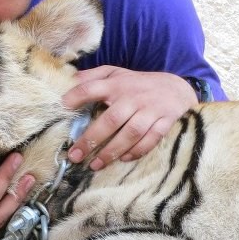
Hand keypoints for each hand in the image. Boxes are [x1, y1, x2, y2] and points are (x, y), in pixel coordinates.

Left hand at [60, 67, 197, 169]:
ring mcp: (151, 110)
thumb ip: (91, 77)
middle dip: (91, 139)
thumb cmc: (137, 84)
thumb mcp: (115, 74)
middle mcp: (133, 97)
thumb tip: (65, 80)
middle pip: (111, 120)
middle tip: (75, 156)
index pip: (93, 88)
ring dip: (112, 151)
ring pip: (131, 133)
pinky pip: (151, 140)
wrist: (176, 87)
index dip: (77, 96)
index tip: (62, 107)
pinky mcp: (165, 121)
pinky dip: (137, 151)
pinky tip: (123, 159)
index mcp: (117, 84)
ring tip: (94, 165)